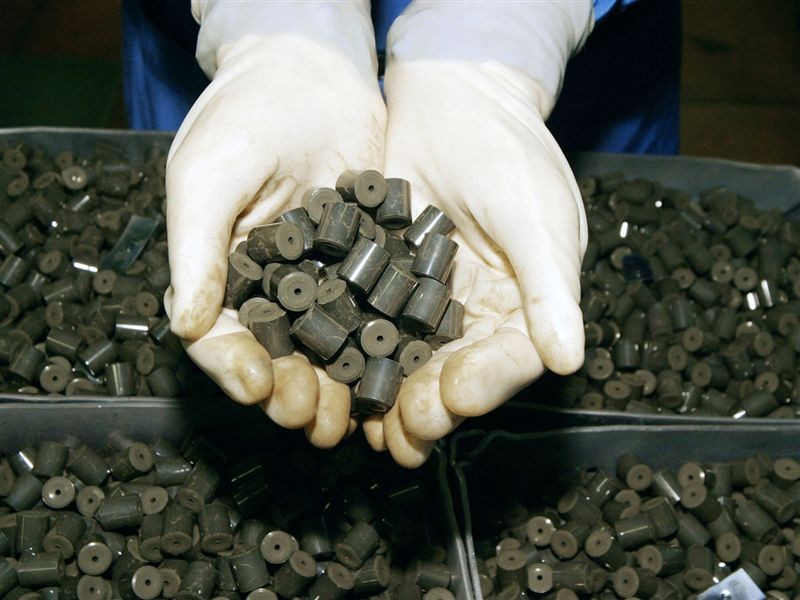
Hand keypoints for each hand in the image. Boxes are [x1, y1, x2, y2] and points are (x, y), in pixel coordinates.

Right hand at [165, 2, 385, 447]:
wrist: (314, 70)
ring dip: (336, 385)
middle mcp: (272, 284)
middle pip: (277, 354)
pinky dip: (380, 348)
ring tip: (351, 418)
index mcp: (222, 270)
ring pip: (327, 346)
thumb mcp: (208, 175)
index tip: (255, 387)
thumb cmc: (248, 114)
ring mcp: (322, 278)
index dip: (233, 366)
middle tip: (311, 418)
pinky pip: (372, 312)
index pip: (219, 334)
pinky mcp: (368, 265)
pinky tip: (392, 373)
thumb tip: (187, 326)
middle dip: (291, 391)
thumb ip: (197, 250)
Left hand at [368, 2, 593, 466]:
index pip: (513, 358)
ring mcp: (431, 302)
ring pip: (416, 364)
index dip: (488, 384)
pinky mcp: (388, 285)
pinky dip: (361, 358)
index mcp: (528, 303)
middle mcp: (480, 313)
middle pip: (461, 374)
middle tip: (408, 432)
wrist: (453, 98)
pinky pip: (375, 329)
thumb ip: (551, 287)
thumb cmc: (506, 150)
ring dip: (396, 401)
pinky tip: (343, 381)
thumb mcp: (536, 214)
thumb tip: (569, 359)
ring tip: (377, 432)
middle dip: (436, 407)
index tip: (457, 398)